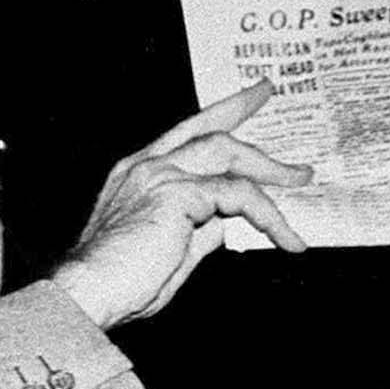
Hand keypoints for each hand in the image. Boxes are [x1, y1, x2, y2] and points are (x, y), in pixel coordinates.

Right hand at [51, 81, 312, 329]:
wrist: (89, 291)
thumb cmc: (119, 282)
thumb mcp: (169, 249)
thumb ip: (196, 230)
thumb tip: (224, 225)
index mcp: (138, 173)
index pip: (186, 134)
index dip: (218, 115)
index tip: (246, 101)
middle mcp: (147, 165)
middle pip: (208, 129)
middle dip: (243, 110)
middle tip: (270, 97)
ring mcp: (161, 175)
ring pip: (228, 153)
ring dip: (270, 168)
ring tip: (300, 180)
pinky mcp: (178, 195)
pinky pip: (238, 195)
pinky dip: (269, 215)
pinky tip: (286, 237)